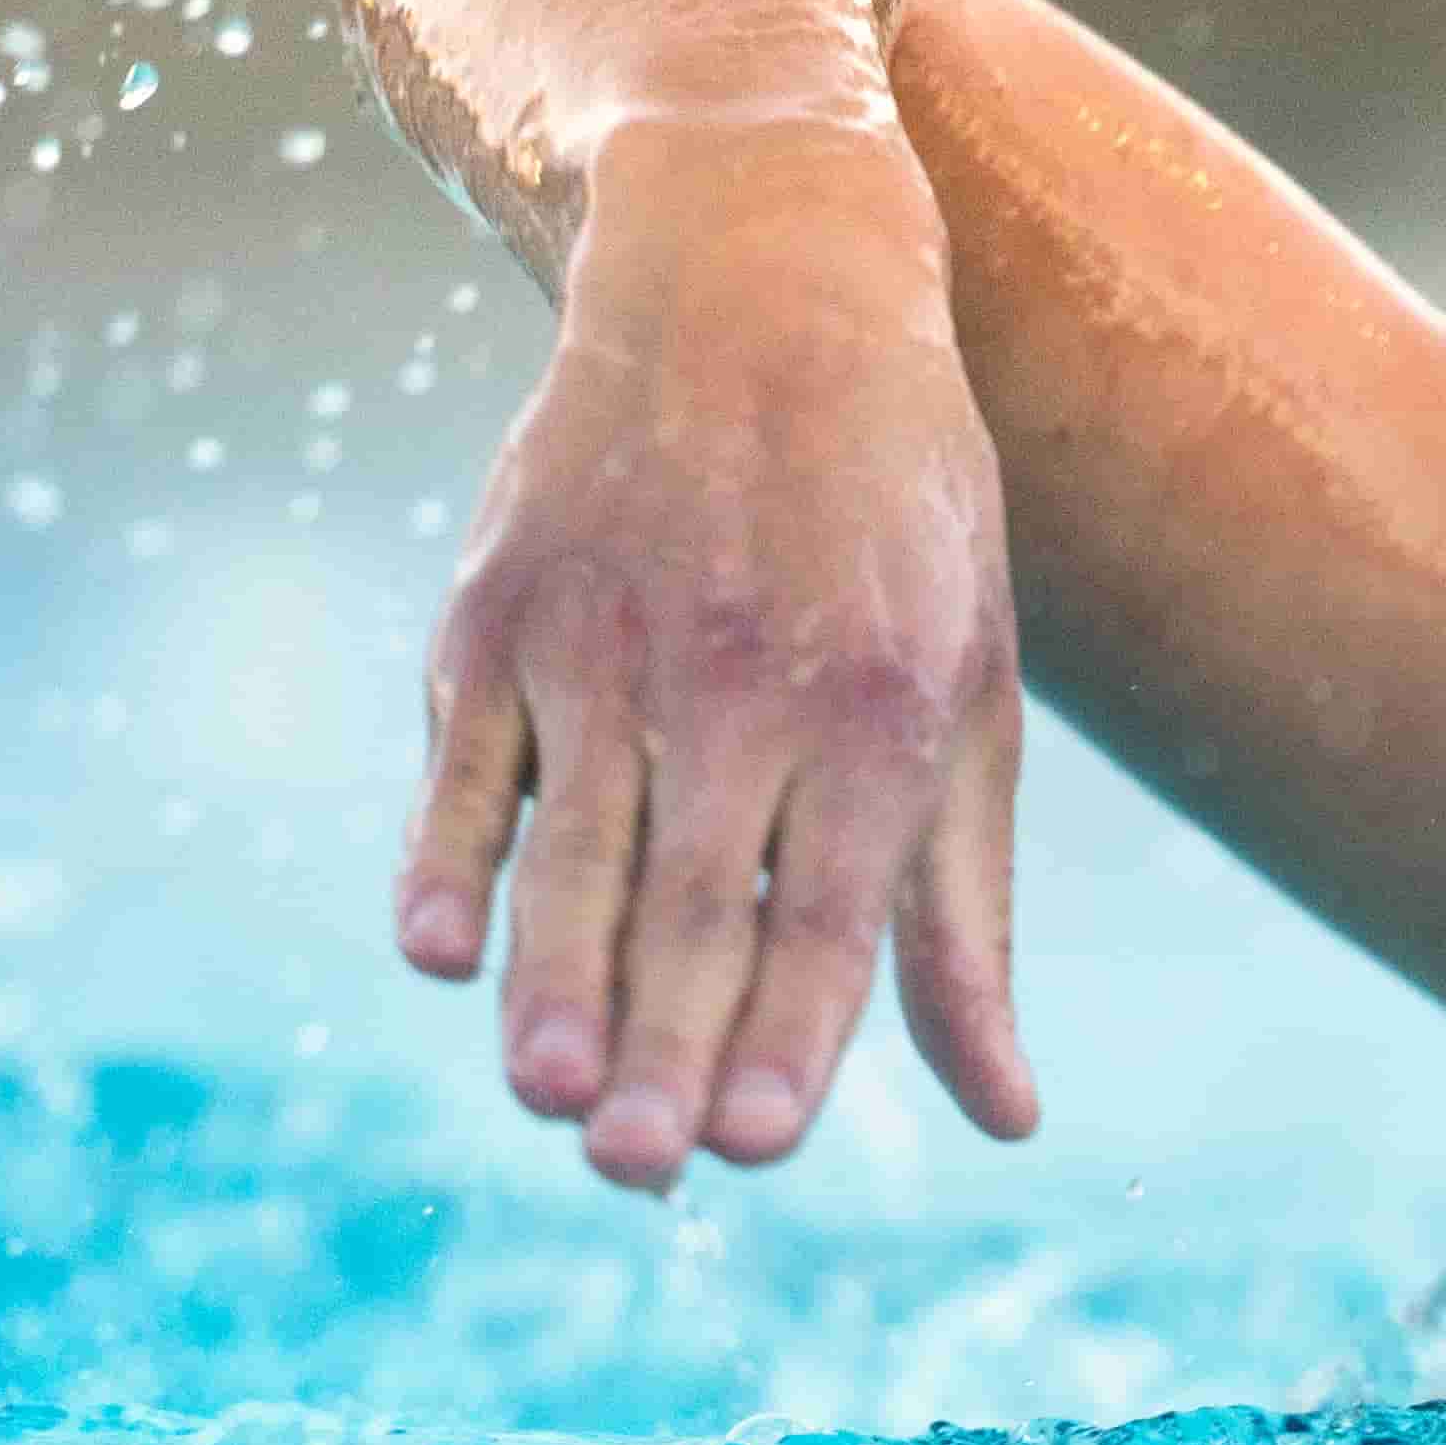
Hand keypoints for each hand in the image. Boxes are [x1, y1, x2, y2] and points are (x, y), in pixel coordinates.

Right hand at [393, 120, 1040, 1186]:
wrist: (764, 275)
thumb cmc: (898, 523)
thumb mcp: (970, 695)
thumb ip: (960, 915)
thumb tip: (1012, 1118)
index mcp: (881, 704)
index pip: (830, 906)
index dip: (789, 1030)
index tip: (754, 1145)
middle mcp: (745, 674)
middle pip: (698, 894)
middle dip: (666, 1040)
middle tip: (637, 1169)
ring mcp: (609, 636)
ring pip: (576, 841)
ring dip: (554, 979)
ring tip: (546, 1095)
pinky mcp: (500, 605)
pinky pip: (463, 757)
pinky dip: (446, 852)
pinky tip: (434, 948)